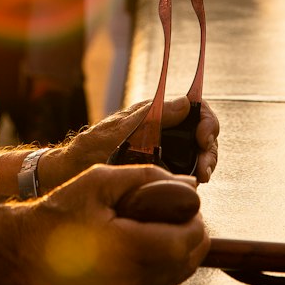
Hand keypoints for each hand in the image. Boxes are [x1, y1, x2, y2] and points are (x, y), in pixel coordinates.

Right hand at [17, 164, 208, 284]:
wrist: (32, 252)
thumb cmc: (61, 213)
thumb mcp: (100, 180)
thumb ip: (147, 176)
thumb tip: (188, 184)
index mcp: (128, 247)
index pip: (188, 239)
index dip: (193, 217)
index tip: (181, 201)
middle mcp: (135, 278)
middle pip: (191, 257)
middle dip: (191, 230)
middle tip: (171, 209)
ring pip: (184, 272)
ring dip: (183, 247)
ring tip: (159, 224)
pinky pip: (169, 281)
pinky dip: (170, 261)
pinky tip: (150, 242)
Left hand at [39, 96, 218, 190]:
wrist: (74, 171)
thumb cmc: (93, 145)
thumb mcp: (122, 127)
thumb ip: (153, 116)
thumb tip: (185, 102)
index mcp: (156, 115)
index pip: (193, 109)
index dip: (206, 120)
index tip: (203, 135)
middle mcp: (164, 131)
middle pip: (202, 133)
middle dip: (209, 147)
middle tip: (205, 164)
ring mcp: (165, 151)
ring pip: (199, 152)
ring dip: (207, 162)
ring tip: (203, 175)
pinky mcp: (162, 171)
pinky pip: (187, 171)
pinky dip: (196, 175)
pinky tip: (196, 183)